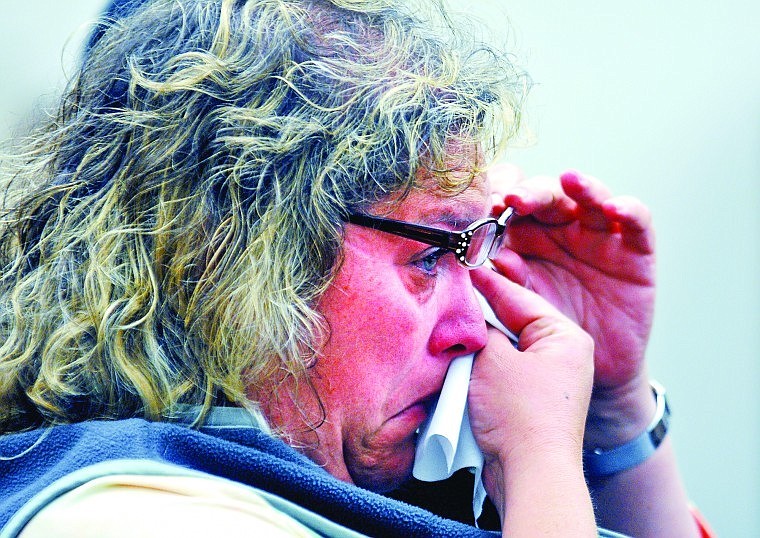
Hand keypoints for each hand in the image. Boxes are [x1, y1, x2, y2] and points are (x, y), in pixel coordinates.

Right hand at [468, 267, 595, 533]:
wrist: (530, 474)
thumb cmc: (520, 415)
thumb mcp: (493, 360)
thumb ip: (480, 331)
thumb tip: (472, 321)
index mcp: (565, 337)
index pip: (520, 298)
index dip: (489, 283)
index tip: (467, 268)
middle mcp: (564, 356)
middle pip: (514, 324)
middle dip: (483, 318)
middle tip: (455, 298)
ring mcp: (550, 382)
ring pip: (507, 351)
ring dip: (481, 348)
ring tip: (455, 333)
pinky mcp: (533, 404)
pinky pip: (504, 375)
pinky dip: (484, 370)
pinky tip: (463, 366)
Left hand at [488, 166, 655, 394]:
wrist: (595, 366)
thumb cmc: (551, 329)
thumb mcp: (524, 307)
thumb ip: (508, 283)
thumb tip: (491, 262)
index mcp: (525, 235)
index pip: (512, 201)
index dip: (500, 195)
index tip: (484, 206)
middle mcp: (561, 228)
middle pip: (546, 194)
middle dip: (530, 192)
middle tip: (514, 199)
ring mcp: (599, 234)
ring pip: (591, 196)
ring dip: (581, 186)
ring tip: (569, 180)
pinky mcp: (635, 249)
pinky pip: (637, 220)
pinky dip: (628, 209)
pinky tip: (613, 210)